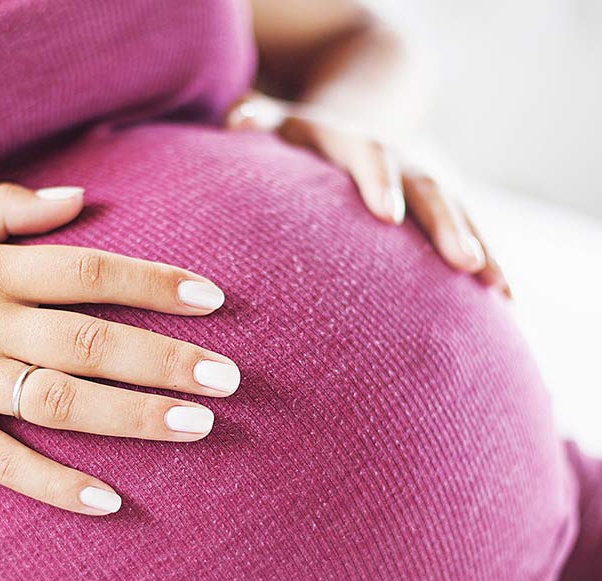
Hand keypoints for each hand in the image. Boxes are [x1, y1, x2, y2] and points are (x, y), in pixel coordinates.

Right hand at [0, 184, 240, 514]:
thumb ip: (6, 208)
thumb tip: (80, 196)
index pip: (89, 272)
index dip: (154, 283)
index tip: (211, 299)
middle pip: (92, 341)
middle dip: (166, 359)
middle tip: (229, 378)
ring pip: (62, 402)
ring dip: (133, 417)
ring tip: (198, 427)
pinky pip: (6, 466)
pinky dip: (57, 486)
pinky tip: (110, 503)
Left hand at [226, 92, 509, 296]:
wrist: (358, 115)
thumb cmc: (305, 139)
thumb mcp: (282, 123)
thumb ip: (257, 119)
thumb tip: (236, 121)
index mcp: (356, 144)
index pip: (369, 155)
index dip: (379, 180)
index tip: (388, 215)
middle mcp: (400, 163)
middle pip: (428, 189)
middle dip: (448, 226)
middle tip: (465, 262)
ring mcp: (424, 186)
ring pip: (461, 215)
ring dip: (483, 250)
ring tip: (500, 290)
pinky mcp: (440, 210)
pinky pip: (471, 233)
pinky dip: (490, 263)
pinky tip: (506, 300)